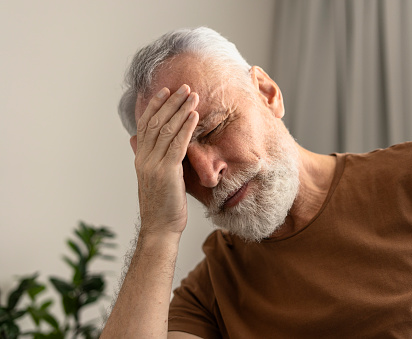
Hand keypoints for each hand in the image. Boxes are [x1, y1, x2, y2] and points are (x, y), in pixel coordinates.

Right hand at [134, 84, 198, 235]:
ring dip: (181, 110)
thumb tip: (143, 143)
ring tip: (193, 95)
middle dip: (170, 103)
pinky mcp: (167, 172)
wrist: (160, 228)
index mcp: (141, 158)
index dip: (154, 106)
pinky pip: (177, 144)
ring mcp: (154, 165)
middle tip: (184, 87)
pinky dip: (186, 128)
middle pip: (156, 123)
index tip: (164, 91)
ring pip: (166, 130)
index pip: (145, 125)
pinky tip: (194, 115)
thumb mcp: (154, 178)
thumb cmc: (162, 205)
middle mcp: (144, 158)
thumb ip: (152, 159)